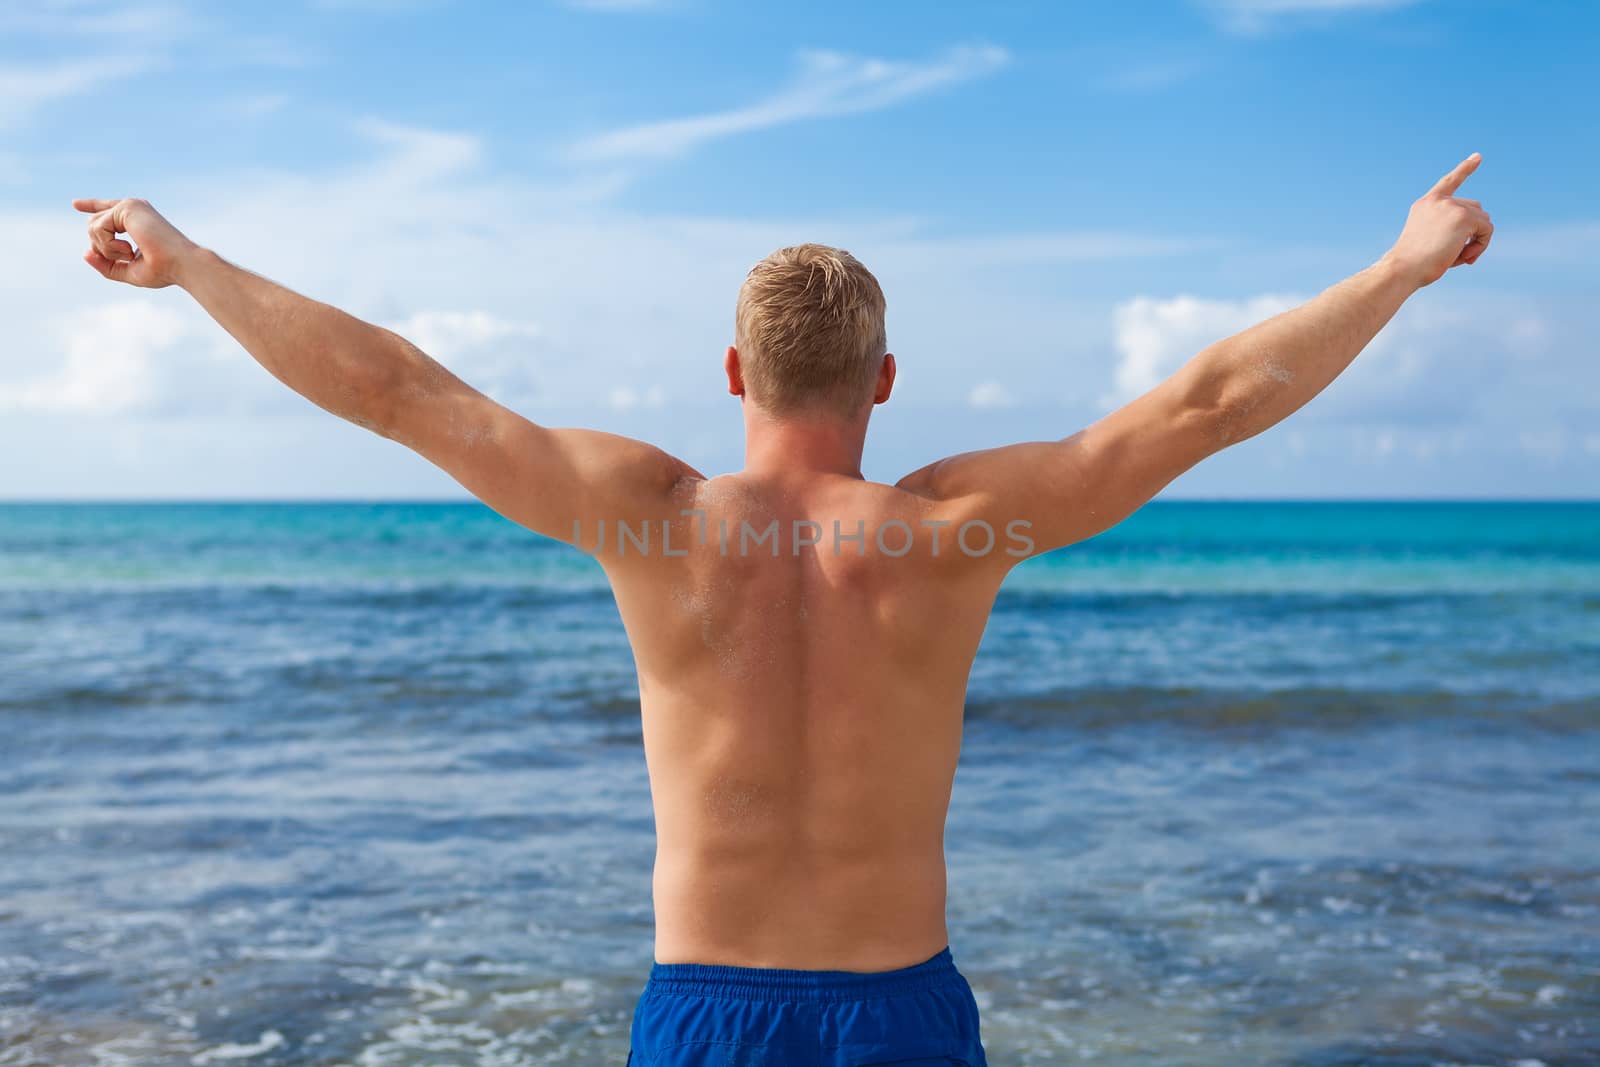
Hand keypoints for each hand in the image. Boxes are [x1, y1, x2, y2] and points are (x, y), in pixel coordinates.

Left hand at [72, 197, 199, 288]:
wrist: (181, 265)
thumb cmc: (164, 270)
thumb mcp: (130, 271)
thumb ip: (107, 264)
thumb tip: (85, 254)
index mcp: (137, 219)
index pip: (108, 210)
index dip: (91, 206)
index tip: (75, 204)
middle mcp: (133, 208)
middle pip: (94, 224)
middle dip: (102, 247)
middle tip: (126, 257)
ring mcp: (130, 205)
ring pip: (92, 226)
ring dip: (105, 248)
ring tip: (129, 254)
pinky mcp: (127, 207)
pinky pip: (98, 227)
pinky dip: (107, 245)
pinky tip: (128, 250)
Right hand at [1382, 154, 1493, 288]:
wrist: (1404, 268)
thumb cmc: (1413, 264)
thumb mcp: (1428, 239)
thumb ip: (1449, 228)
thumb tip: (1483, 227)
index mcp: (1425, 204)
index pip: (1449, 182)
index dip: (1465, 169)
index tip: (1478, 157)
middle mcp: (1439, 201)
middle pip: (1475, 209)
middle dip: (1474, 231)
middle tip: (1463, 255)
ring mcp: (1452, 206)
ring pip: (1483, 220)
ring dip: (1478, 240)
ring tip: (1463, 258)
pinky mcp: (1464, 217)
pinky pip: (1487, 230)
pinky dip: (1482, 245)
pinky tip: (1466, 257)